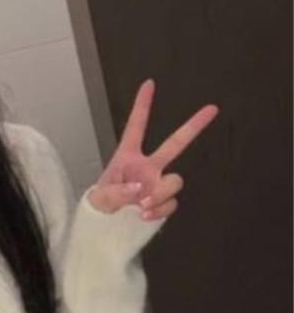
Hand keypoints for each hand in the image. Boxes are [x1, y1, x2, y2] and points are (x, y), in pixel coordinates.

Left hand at [86, 79, 219, 219]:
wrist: (103, 228)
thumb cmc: (100, 206)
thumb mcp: (100, 197)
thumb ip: (118, 192)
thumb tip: (140, 188)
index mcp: (128, 157)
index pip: (136, 127)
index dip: (142, 105)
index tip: (149, 84)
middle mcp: (147, 167)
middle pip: (175, 143)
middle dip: (194, 126)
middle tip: (212, 108)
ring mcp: (157, 184)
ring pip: (175, 180)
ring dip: (161, 193)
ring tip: (142, 204)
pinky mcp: (162, 202)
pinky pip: (171, 203)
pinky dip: (160, 209)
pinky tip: (144, 215)